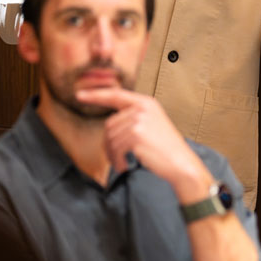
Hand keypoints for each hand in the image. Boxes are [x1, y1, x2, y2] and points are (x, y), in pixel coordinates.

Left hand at [75, 86, 213, 202]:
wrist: (181, 163)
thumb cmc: (165, 148)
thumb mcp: (152, 124)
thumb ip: (133, 117)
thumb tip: (109, 124)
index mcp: (145, 102)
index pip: (116, 95)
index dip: (96, 95)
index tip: (79, 95)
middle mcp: (142, 108)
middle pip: (109, 124)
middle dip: (109, 144)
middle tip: (116, 157)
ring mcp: (139, 120)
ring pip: (110, 138)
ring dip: (113, 155)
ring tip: (123, 162)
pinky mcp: (136, 134)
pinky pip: (115, 148)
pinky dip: (117, 161)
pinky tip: (125, 165)